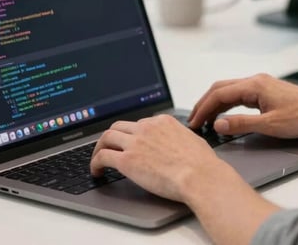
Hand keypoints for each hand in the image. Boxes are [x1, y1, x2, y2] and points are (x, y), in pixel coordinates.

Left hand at [89, 114, 234, 202]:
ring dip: (99, 148)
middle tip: (108, 148)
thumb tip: (178, 144)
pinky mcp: (127, 160)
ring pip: (107, 137)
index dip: (131, 134)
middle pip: (120, 126)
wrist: (200, 176)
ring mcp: (135, 142)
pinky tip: (96, 171)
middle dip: (112, 137)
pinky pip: (103, 156)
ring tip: (97, 159)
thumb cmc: (202, 164)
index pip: (140, 123)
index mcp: (163, 122)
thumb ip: (179, 138)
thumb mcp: (192, 140)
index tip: (129, 143)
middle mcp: (147, 128)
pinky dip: (95, 163)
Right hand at [187, 73, 297, 137]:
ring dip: (215, 104)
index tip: (194, 121)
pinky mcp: (265, 92)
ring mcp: (261, 85)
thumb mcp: (270, 125)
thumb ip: (241, 124)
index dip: (203, 108)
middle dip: (205, 104)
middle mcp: (255, 81)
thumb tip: (219, 124)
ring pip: (230, 91)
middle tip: (194, 120)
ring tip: (205, 120)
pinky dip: (227, 104)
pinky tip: (224, 115)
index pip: (219, 93)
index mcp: (254, 85)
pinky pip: (239, 95)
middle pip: (221, 89)